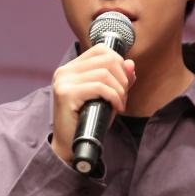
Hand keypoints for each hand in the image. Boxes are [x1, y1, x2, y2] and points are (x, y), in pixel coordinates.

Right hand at [51, 44, 135, 164]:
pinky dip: (114, 97)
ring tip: (119, 104)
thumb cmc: (89, 122)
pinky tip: (116, 108)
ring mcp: (63, 81)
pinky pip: (99, 87)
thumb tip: (130, 63)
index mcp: (71, 68)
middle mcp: (65, 71)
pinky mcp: (66, 94)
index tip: (123, 83)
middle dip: (122, 78)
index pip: (101, 50)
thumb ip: (118, 80)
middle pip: (106, 59)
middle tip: (123, 97)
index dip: (119, 63)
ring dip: (120, 90)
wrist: (70, 146)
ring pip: (104, 73)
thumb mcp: (107, 97)